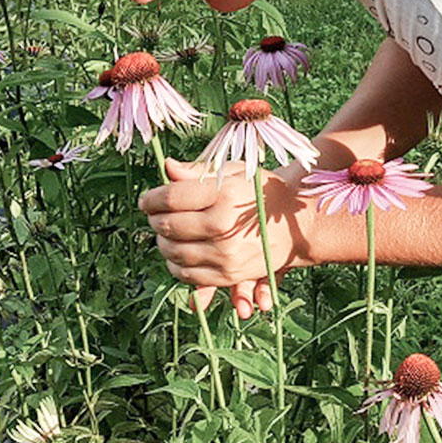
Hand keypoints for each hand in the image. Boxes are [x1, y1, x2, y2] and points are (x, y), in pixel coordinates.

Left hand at [139, 157, 311, 317]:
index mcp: (223, 194)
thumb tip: (167, 166)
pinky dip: (175, 265)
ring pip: (174, 253)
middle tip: (153, 215)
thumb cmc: (261, 191)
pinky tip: (177, 252)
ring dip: (162, 243)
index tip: (145, 199)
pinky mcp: (228, 275)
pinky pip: (188, 275)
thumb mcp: (233, 171)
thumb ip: (197, 171)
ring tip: (164, 232)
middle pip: (169, 226)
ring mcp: (225, 254)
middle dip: (154, 220)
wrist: (296, 223)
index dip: (151, 198)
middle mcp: (222, 226)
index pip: (170, 198)